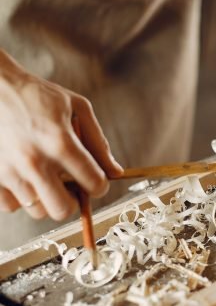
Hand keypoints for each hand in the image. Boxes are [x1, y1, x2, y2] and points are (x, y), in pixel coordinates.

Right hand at [0, 50, 122, 219]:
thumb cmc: (36, 94)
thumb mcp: (77, 107)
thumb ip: (99, 142)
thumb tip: (115, 172)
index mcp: (60, 143)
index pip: (93, 184)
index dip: (100, 185)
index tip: (96, 180)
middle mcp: (34, 161)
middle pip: (63, 210)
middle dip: (73, 201)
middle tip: (70, 186)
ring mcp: (9, 171)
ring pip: (38, 211)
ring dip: (46, 199)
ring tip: (45, 176)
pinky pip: (11, 206)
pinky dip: (21, 197)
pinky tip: (24, 177)